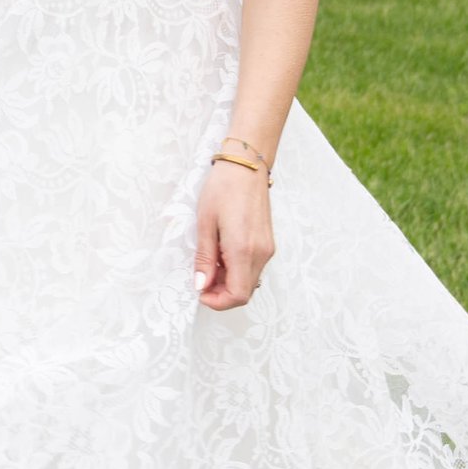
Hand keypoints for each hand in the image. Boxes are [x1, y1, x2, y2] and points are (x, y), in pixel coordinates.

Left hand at [194, 158, 274, 311]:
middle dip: (221, 292)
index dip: (218, 301)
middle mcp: (261, 254)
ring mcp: (267, 249)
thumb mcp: (205, 223)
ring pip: (249, 281)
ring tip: (208, 261)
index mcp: (244, 251)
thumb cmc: (222, 189)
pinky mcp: (268, 243)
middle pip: (244, 292)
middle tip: (200, 277)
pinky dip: (236, 270)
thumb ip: (204, 257)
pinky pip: (253, 268)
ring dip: (228, 281)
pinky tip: (221, 253)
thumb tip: (200, 284)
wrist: (246, 166)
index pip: (238, 295)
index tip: (199, 292)